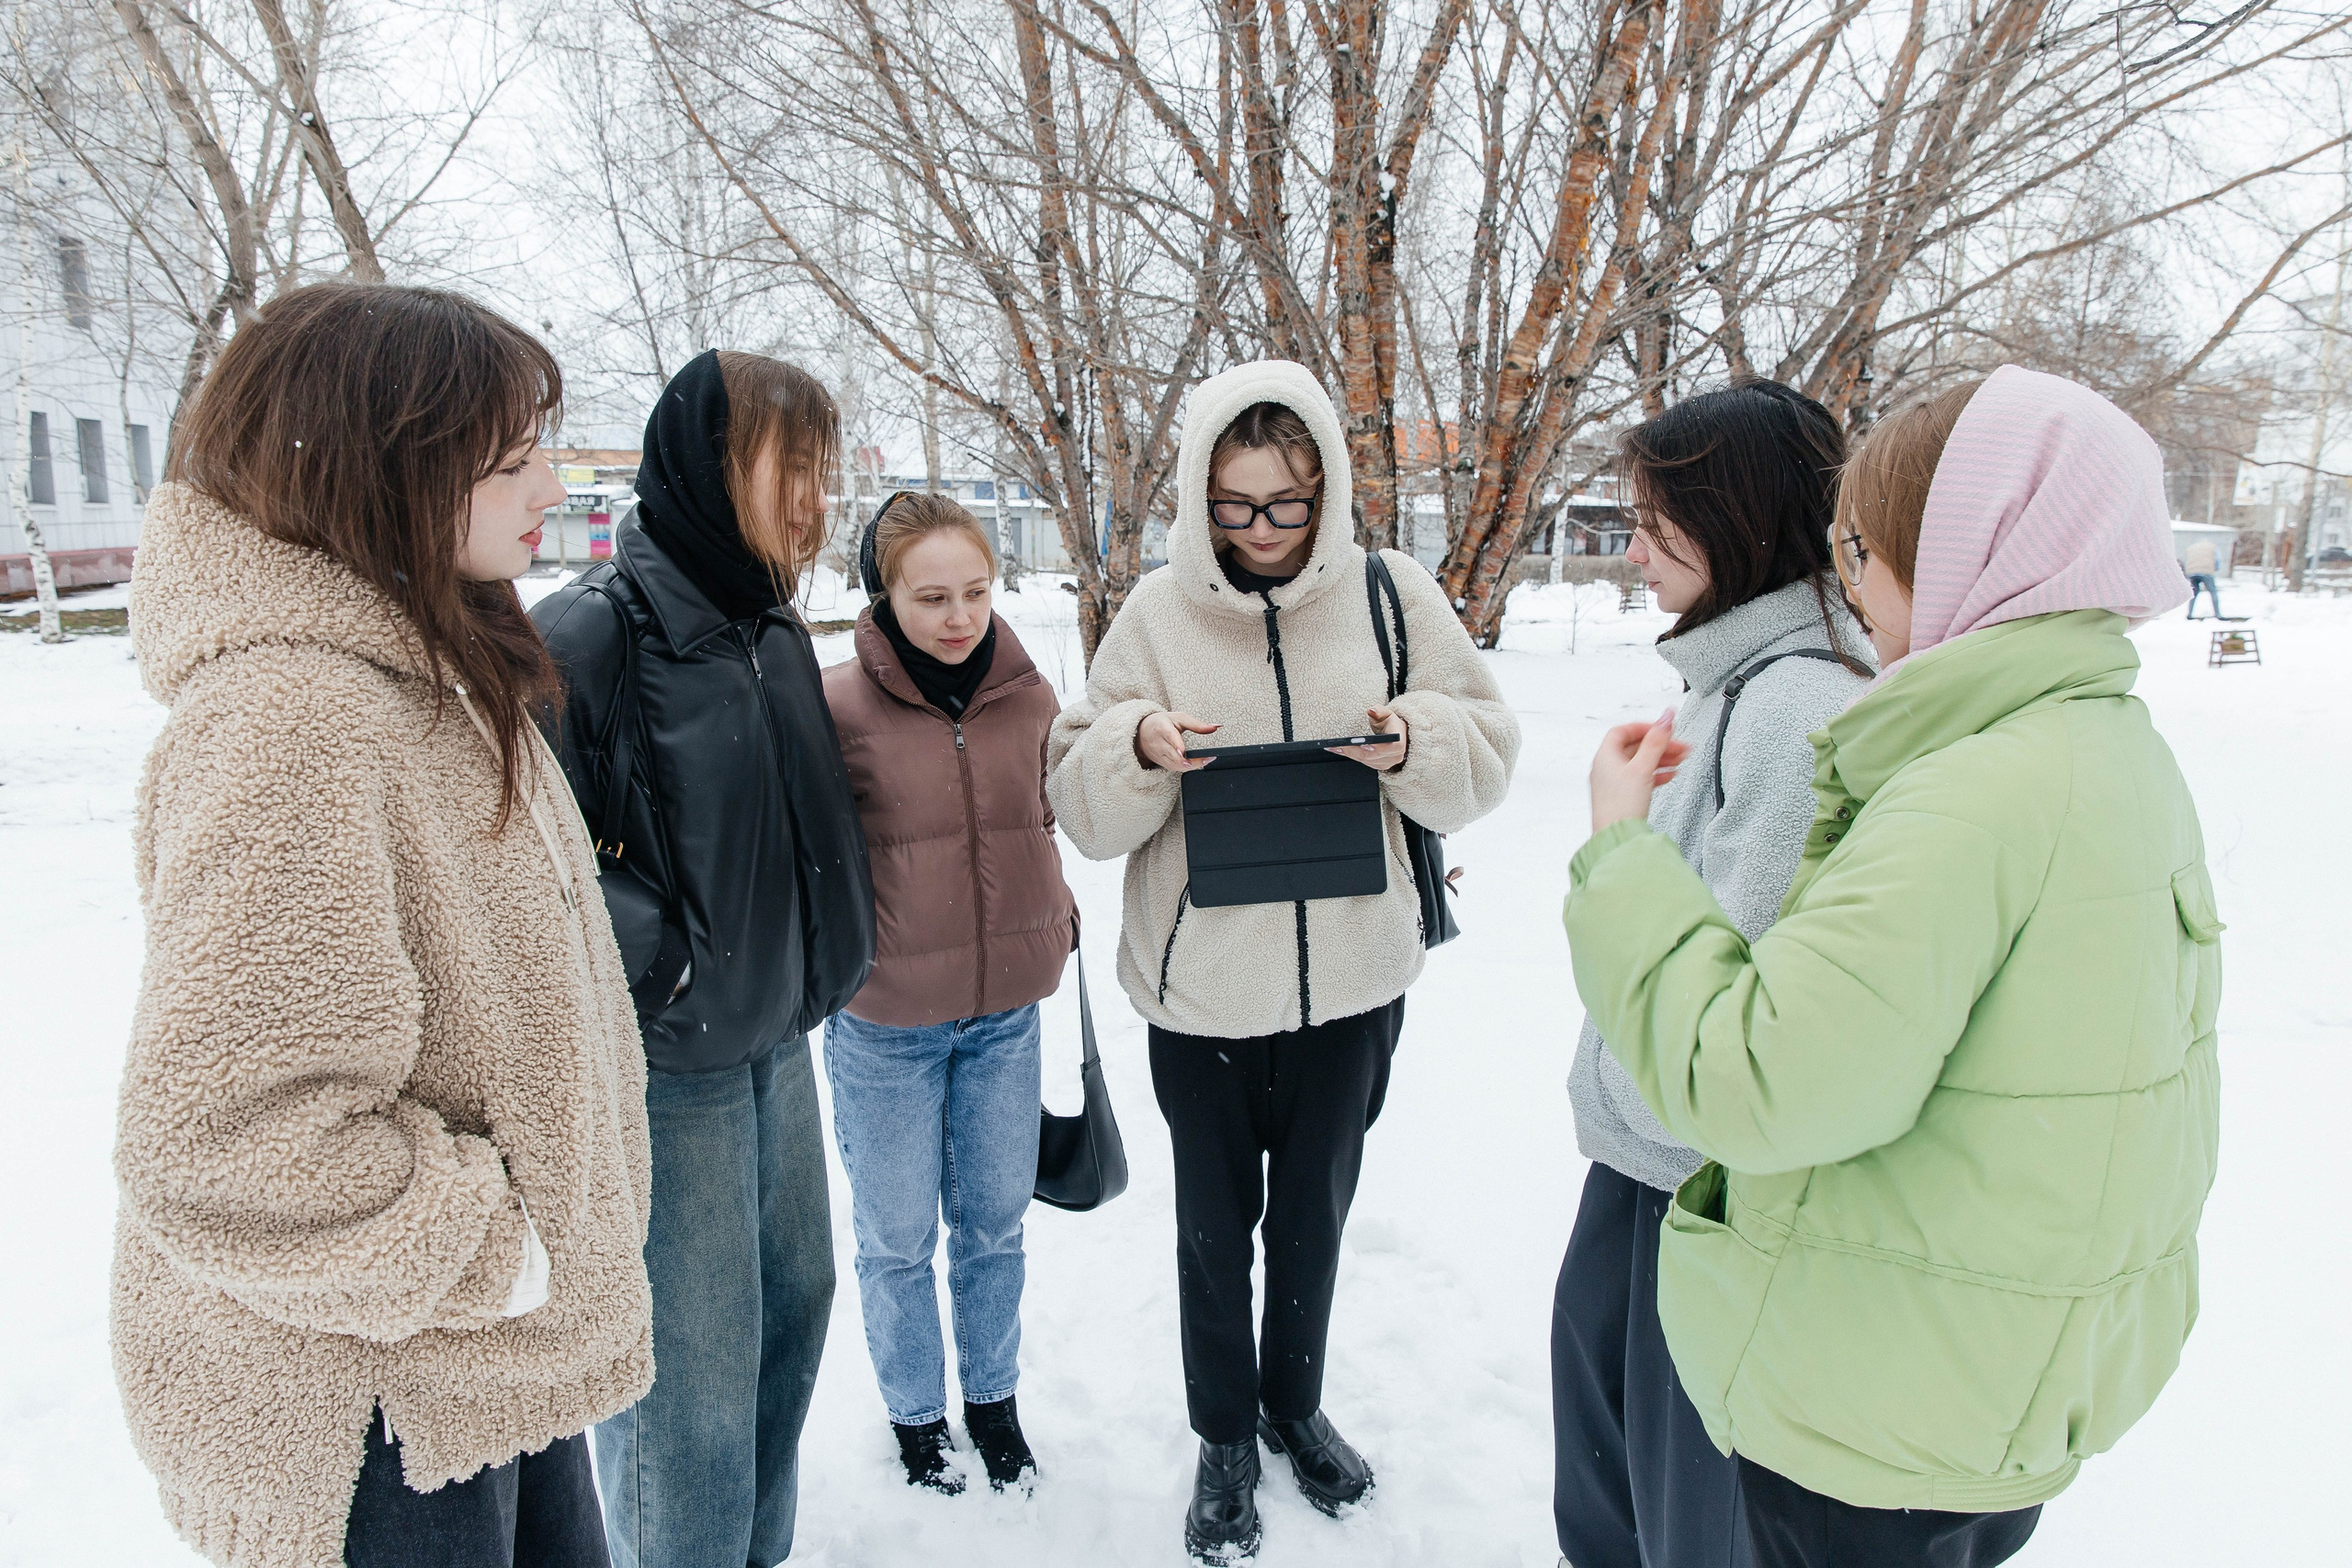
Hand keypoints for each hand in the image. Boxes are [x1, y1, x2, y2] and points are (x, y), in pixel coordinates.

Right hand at [1136, 710, 1219, 770]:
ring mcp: (1159, 755)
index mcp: (1162, 728)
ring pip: (1175, 765)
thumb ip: (1197, 724)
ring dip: (1191, 766)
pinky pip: (1174, 768)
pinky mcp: (1161, 763)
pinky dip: (1186, 768)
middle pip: (1173, 755)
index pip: (1170, 737)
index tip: (1183, 751)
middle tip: (1206, 759)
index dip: (1176, 745)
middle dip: (1189, 760)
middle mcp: (1159, 744)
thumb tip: (1215, 727)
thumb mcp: (1179, 718)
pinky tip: (1197, 765)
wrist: (1141, 733)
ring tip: (1205, 761)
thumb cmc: (1161, 724)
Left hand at [1329, 706, 1408, 771]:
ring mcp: (1386, 763)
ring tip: (1333, 747)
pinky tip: (1339, 750)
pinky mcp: (1378, 766)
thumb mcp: (1387, 713)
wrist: (1396, 736)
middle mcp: (1394, 756)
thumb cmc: (1391, 724)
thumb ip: (1379, 711)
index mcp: (1399, 742)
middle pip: (1371, 756)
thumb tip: (1371, 711)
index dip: (1377, 747)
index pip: (1391, 747)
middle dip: (1353, 750)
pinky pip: (1363, 763)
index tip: (1363, 744)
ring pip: (1365, 761)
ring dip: (1348, 754)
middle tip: (1337, 745)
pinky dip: (1350, 756)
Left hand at [1589, 709, 1689, 834]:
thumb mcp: (1643, 768)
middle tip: (1679, 745)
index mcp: (1605, 756)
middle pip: (1635, 747)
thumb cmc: (1622, 806)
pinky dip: (1656, 774)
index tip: (1662, 729)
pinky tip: (1669, 775)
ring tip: (1681, 758)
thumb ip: (1656, 742)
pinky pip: (1640, 778)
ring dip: (1661, 758)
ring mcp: (1613, 783)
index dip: (1644, 727)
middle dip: (1659, 744)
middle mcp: (1606, 768)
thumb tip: (1666, 717)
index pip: (1623, 731)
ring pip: (1640, 762)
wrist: (1618, 838)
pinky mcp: (1622, 797)